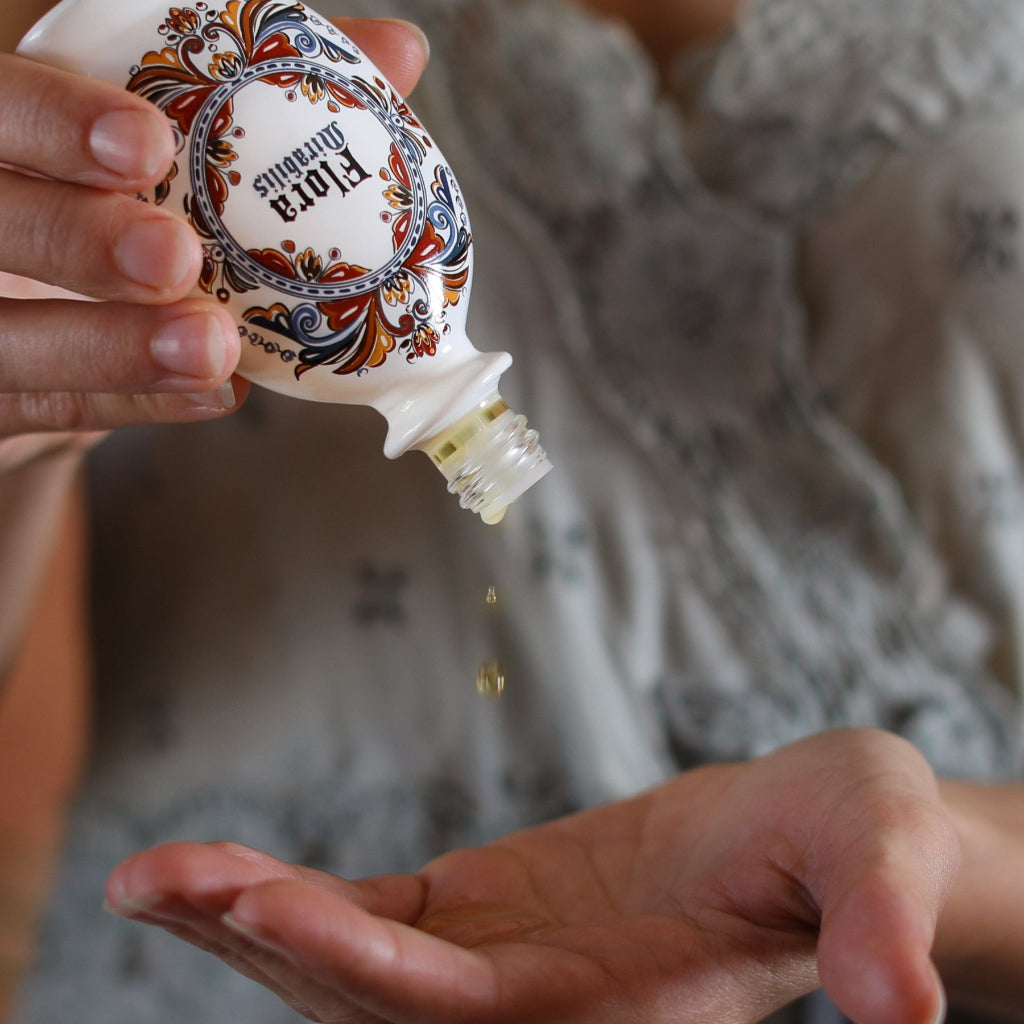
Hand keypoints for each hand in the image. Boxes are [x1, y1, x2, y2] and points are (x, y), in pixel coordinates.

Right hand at [0, 18, 428, 435]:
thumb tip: (396, 53)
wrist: (51, 341)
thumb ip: (261, 93)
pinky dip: (129, 402)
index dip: (50, 116)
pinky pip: (45, 409)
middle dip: (78, 236)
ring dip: (109, 346)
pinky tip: (212, 394)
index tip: (149, 141)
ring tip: (211, 348)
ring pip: (2, 336)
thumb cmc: (121, 210)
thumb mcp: (170, 143)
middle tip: (176, 256)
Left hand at [105, 729, 955, 1023]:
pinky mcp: (484, 920)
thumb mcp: (879, 855)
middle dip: (266, 944)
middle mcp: (546, 1015)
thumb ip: (881, 918)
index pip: (474, 1015)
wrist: (818, 843)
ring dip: (250, 925)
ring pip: (352, 971)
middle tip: (157, 877)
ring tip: (155, 875)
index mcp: (626, 1011)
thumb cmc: (855, 844)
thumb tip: (905, 1002)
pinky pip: (371, 920)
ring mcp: (502, 970)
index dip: (370, 972)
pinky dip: (295, 901)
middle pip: (376, 1007)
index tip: (274, 906)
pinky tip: (226, 873)